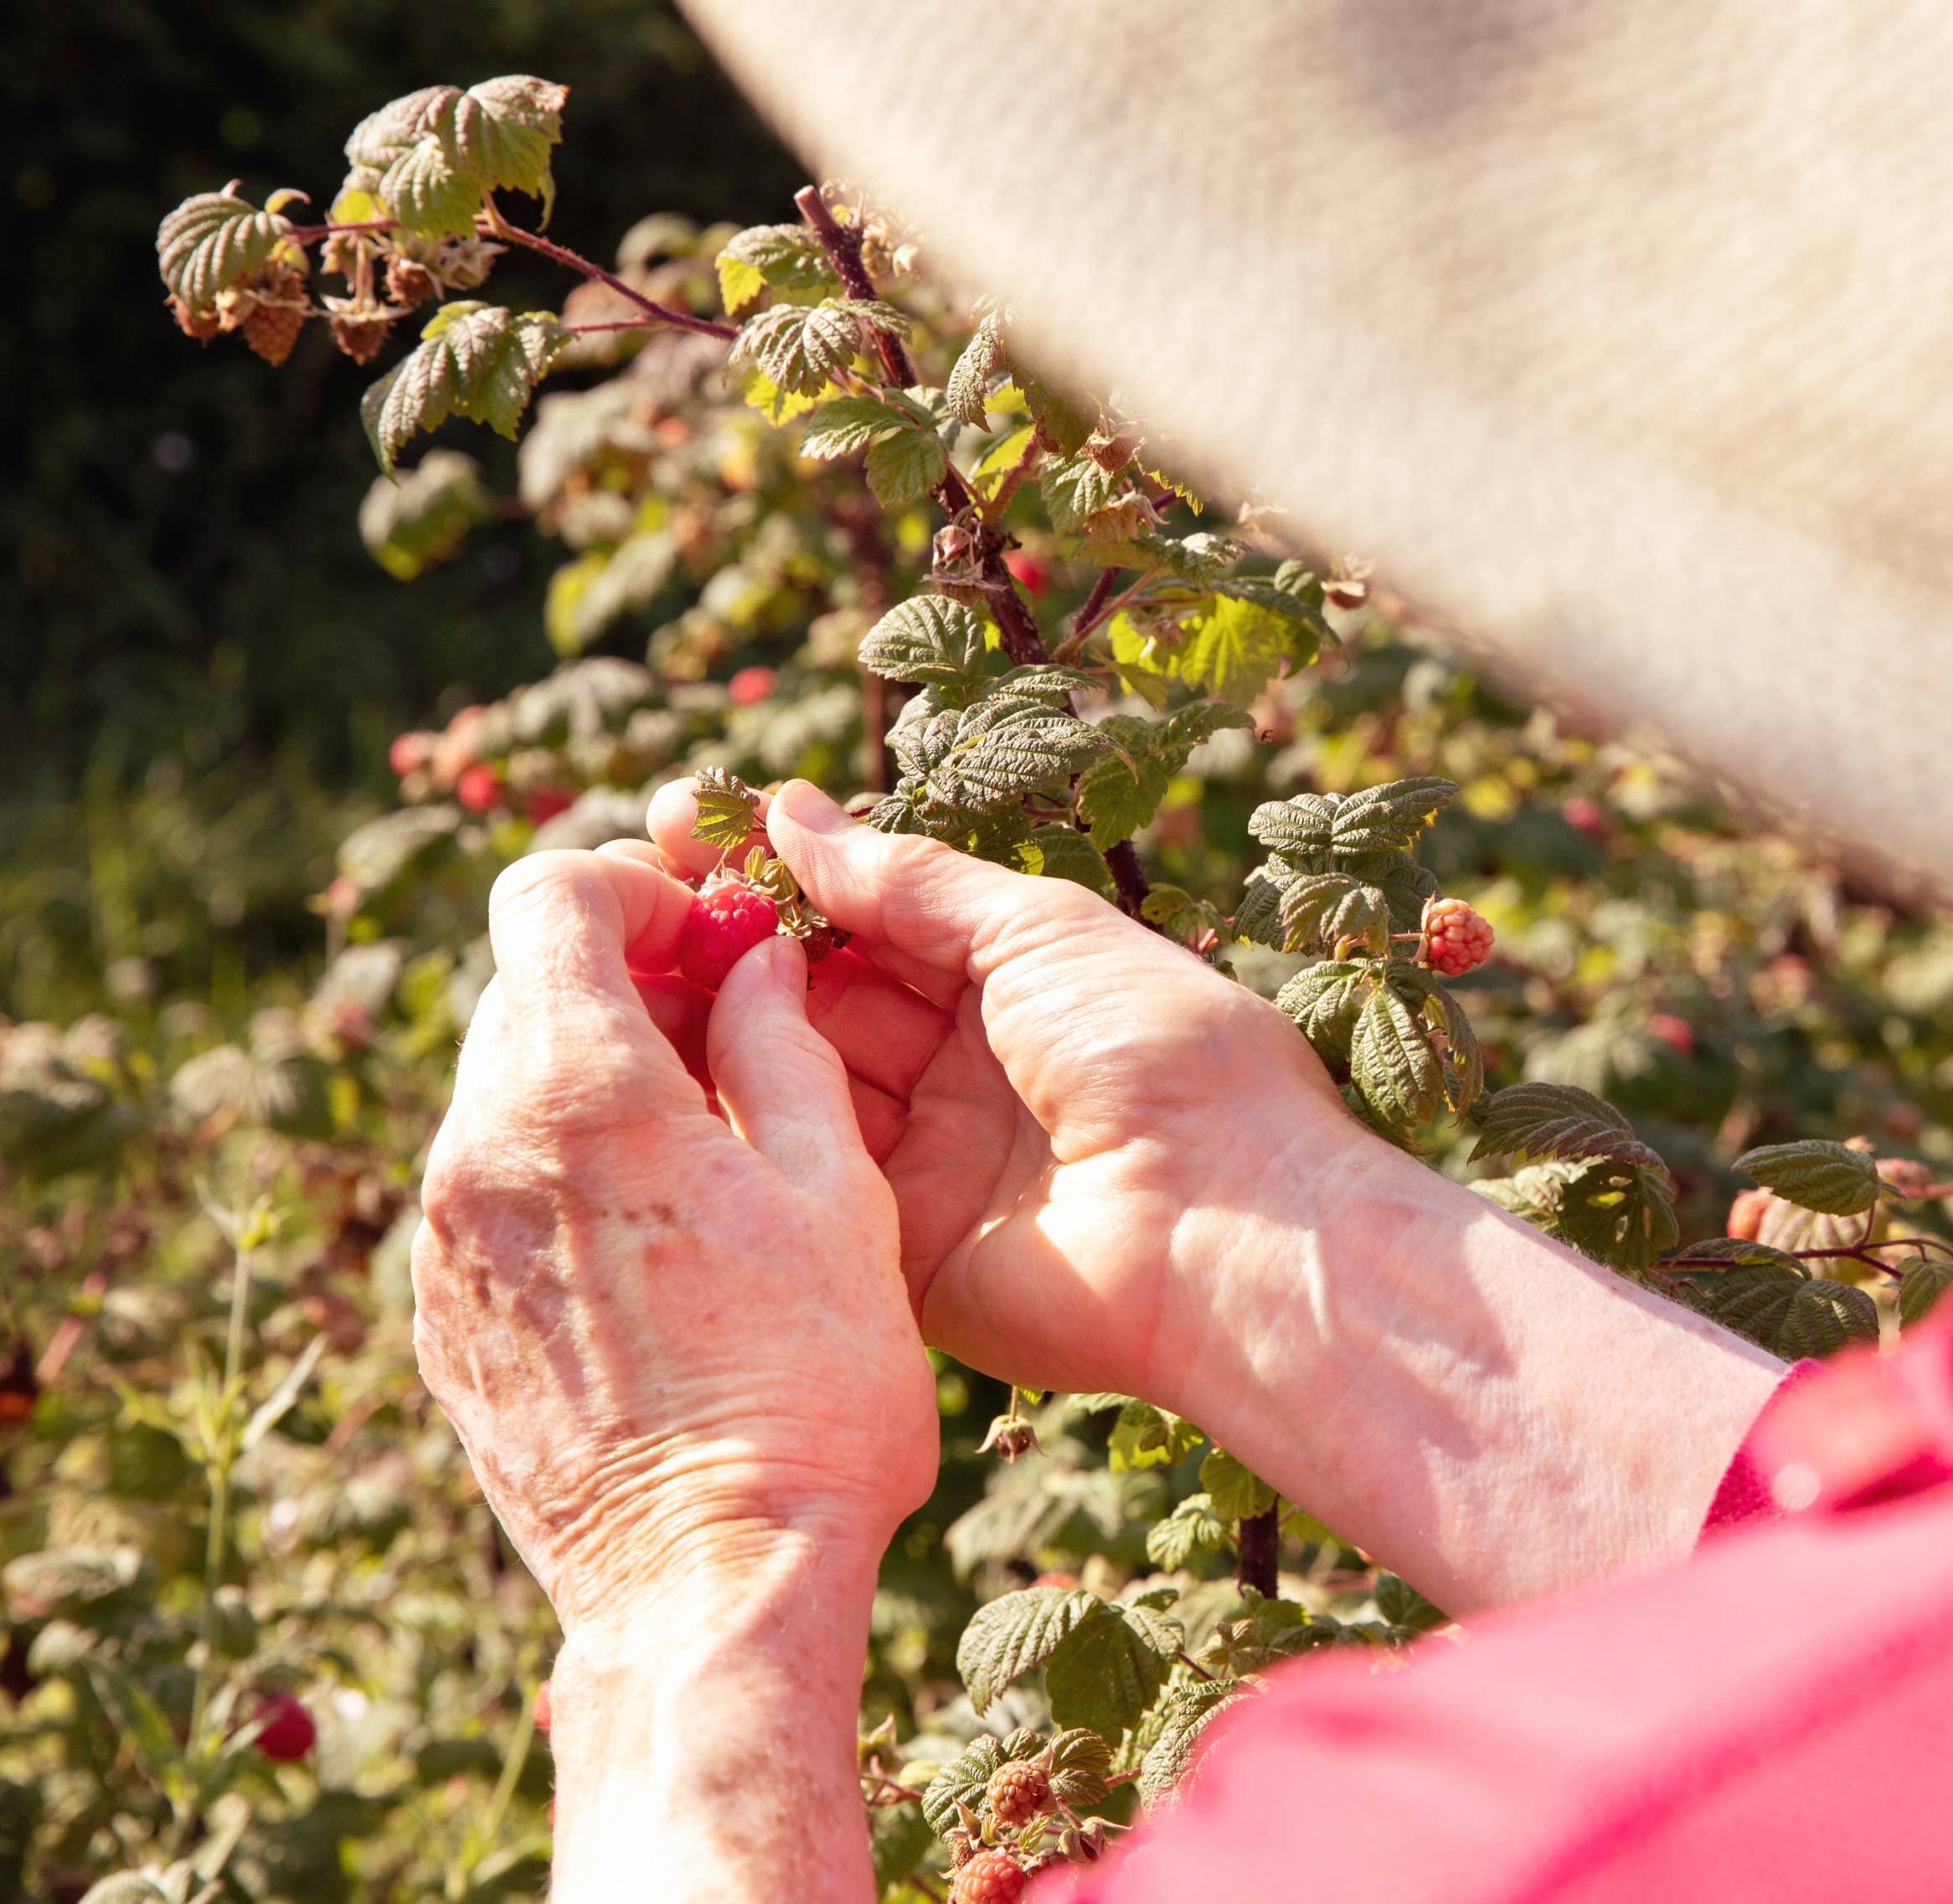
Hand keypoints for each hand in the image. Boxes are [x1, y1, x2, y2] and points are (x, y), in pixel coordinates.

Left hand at [409, 847, 938, 1636]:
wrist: (710, 1588)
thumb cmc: (806, 1385)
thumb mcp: (834, 1192)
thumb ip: (783, 1047)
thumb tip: (758, 963)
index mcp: (578, 1092)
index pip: (547, 893)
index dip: (631, 882)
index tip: (704, 930)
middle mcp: (476, 1150)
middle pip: (523, 987)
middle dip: (623, 978)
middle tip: (725, 1030)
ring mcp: (442, 1241)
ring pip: (503, 1089)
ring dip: (593, 1076)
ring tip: (699, 1147)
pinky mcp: (440, 1317)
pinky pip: (487, 1189)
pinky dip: (557, 1168)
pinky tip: (649, 1239)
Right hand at [642, 778, 1360, 1412]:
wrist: (1227, 1230)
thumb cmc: (1159, 1053)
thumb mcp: (1039, 928)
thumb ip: (909, 881)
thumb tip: (794, 809)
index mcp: (1008, 986)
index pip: (865, 921)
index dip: (777, 877)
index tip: (677, 826)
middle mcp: (957, 1072)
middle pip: (815, 999)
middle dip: (727, 944)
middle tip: (621, 888)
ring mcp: (922, 1164)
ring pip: (792, 1080)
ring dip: (715, 1022)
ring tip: (615, 954)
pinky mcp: (893, 1252)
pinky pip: (800, 1176)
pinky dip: (737, 1120)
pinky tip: (650, 1061)